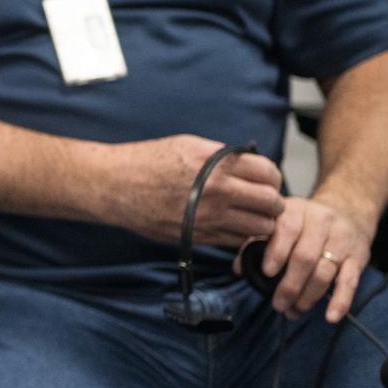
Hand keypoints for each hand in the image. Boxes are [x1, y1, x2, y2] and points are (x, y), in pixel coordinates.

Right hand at [107, 134, 283, 245]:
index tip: (266, 181)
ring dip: (260, 223)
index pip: (268, 173)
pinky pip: (236, 242)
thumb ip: (223, 156)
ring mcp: (209, 217)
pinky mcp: (198, 236)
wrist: (115, 185)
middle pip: (271, 203)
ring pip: (259, 228)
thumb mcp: (189, 145)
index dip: (272, 177)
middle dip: (272, 203)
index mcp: (218, 164)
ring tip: (249, 217)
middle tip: (264, 203)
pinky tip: (231, 228)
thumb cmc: (147, 161)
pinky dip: (240, 237)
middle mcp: (218, 191)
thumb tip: (248, 166)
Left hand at [235, 194, 373, 321]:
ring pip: (325, 272)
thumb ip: (256, 241)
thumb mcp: (280, 222)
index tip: (267, 273)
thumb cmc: (302, 223)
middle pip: (305, 256)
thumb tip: (239, 268)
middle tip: (278, 304)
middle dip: (290, 285)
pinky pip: (350, 281)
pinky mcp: (358, 256)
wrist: (348, 210)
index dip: (276, 252)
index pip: (287, 229)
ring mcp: (342, 239)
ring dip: (308, 296)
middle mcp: (321, 221)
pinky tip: (331, 317)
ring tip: (294, 311)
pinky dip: (341, 300)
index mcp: (296, 210)